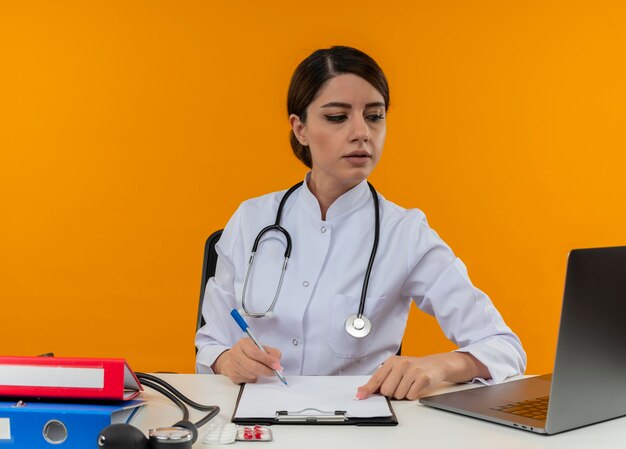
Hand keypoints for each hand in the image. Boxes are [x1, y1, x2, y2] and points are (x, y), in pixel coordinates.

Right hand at [212, 338, 282, 383]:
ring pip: (251, 374)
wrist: (232, 359)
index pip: (255, 352)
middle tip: (275, 372)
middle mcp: (235, 353)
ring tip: (262, 371)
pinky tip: (253, 373)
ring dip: (260, 375)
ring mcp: (232, 365)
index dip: (267, 360)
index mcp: (243, 343)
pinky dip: (254, 379)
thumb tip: (277, 362)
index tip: (277, 365)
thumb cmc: (249, 353)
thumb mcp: (261, 348)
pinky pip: (247, 380)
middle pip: (253, 366)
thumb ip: (272, 353)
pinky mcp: (232, 375)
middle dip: (266, 370)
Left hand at [356, 352, 488, 400]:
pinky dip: (413, 395)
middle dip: (392, 393)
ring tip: (409, 384)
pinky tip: (416, 386)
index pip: (376, 378)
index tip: (360, 396)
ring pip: (398, 395)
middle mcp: (401, 364)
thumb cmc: (413, 368)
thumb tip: (364, 391)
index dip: (367, 389)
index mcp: (391, 361)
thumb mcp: (396, 369)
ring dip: (403, 394)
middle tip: (400, 385)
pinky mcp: (422, 378)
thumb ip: (381, 379)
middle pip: (386, 390)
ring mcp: (412, 370)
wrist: (435, 364)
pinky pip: (411, 396)